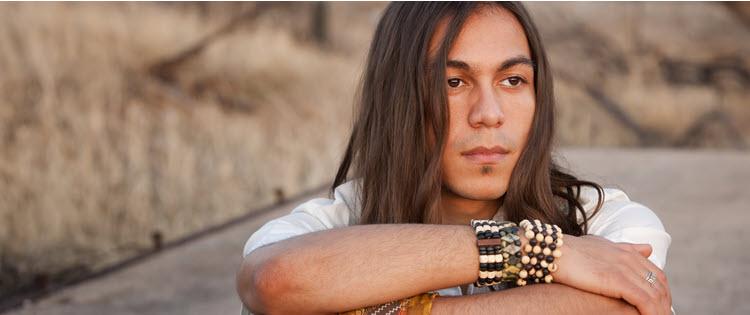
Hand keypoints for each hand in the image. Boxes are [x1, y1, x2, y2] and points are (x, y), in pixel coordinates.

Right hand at [551, 234, 671, 314]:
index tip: (660, 306)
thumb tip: (648, 248)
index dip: (662, 292)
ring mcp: (625, 268)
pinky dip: (652, 313)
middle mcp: (630, 258)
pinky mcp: (618, 280)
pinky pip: (644, 301)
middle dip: (665, 303)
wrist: (554, 251)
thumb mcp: (600, 246)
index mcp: (627, 251)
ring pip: (655, 295)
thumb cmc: (570, 252)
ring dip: (661, 311)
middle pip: (660, 284)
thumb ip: (624, 249)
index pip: (656, 274)